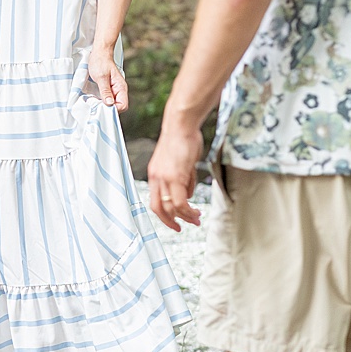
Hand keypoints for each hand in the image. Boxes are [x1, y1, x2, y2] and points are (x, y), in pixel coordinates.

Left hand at [87, 44, 127, 110]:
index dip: (113, 109)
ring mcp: (114, 90)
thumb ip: (106, 91)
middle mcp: (120, 90)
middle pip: (118, 107)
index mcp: (121, 87)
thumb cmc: (101, 62)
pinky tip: (95, 99)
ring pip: (113, 104)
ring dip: (104, 105)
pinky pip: (108, 100)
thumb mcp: (101, 77)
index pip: (122, 105)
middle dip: (108, 108)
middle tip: (97, 105)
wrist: (100, 53)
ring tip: (95, 102)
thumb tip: (109, 104)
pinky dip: (102, 102)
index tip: (103, 108)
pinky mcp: (109, 90)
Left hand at [147, 116, 203, 230]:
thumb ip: (183, 180)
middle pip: (159, 209)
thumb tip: (188, 195)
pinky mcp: (175, 176)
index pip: (154, 202)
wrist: (181, 124)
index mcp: (154, 175)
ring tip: (196, 219)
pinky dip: (188, 210)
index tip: (174, 222)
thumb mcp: (180, 163)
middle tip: (183, 227)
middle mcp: (156, 178)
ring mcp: (164, 177)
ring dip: (185, 216)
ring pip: (172, 207)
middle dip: (171, 222)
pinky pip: (181, 200)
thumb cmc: (183, 139)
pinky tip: (196, 211)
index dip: (164, 215)